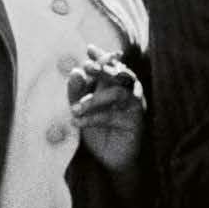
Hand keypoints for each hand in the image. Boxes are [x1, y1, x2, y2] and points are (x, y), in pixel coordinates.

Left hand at [68, 46, 144, 175]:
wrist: (108, 158)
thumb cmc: (95, 127)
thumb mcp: (79, 106)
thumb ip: (76, 89)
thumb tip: (75, 71)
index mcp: (114, 84)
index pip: (111, 65)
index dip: (103, 56)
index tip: (90, 49)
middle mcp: (127, 92)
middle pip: (119, 73)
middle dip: (103, 68)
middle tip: (88, 68)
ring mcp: (133, 107)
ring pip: (117, 93)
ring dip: (93, 99)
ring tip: (74, 109)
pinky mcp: (135, 123)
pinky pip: (113, 115)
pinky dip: (93, 118)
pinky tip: (76, 122)